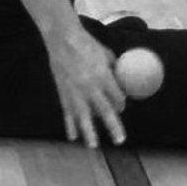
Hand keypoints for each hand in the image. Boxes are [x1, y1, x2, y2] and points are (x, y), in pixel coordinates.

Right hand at [46, 28, 126, 147]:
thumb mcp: (106, 54)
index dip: (121, 104)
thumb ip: (114, 68)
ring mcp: (75, 91)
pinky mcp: (63, 92)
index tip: (121, 108)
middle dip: (113, 127)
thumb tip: (123, 79)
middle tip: (120, 140)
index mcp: (103, 76)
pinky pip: (67, 113)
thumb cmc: (87, 44)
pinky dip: (70, 125)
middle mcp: (90, 86)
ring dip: (89, 133)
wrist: (63, 39)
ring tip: (93, 145)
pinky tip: (73, 136)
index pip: (116, 97)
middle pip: (104, 111)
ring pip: (83, 117)